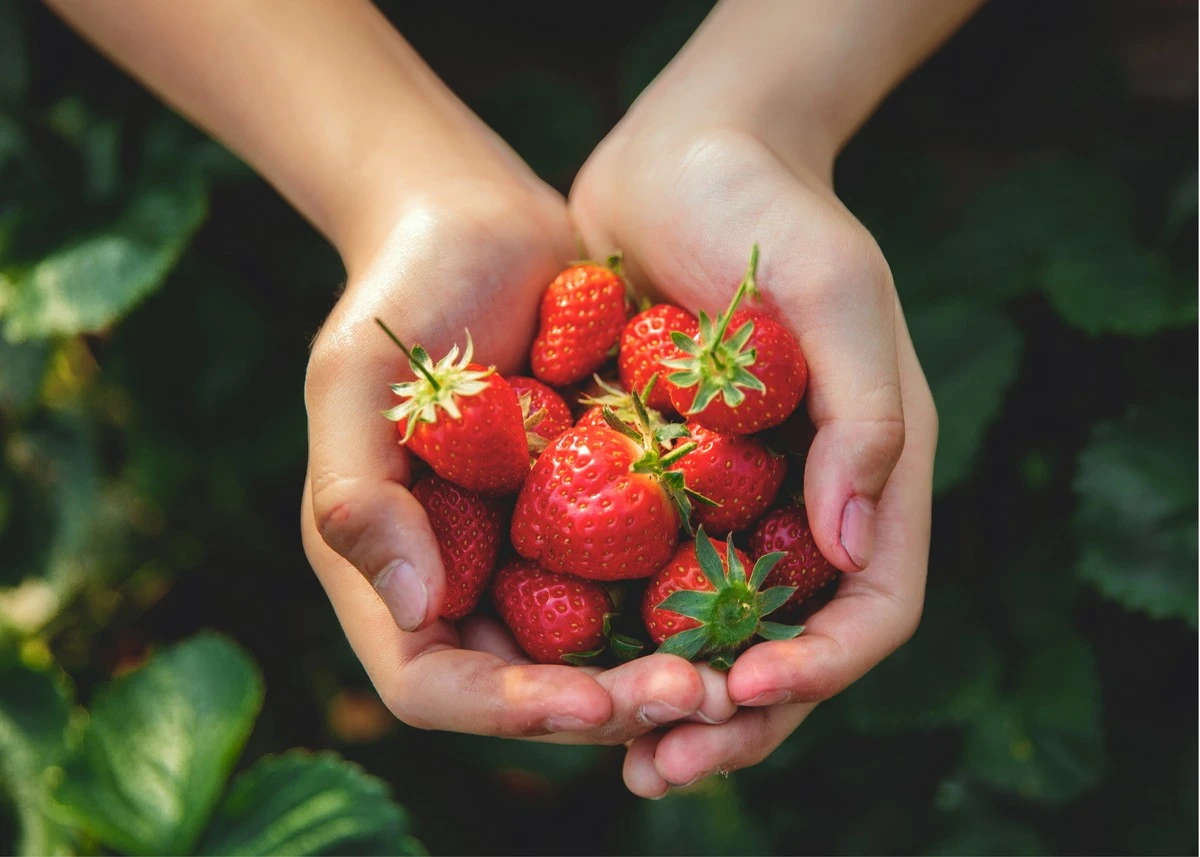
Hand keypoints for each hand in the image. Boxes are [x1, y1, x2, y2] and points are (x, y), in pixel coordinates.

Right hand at [300, 172, 730, 744]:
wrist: (480, 224)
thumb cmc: (402, 291)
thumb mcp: (357, 380)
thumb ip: (358, 493)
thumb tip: (412, 610)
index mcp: (389, 565)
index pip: (432, 682)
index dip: (508, 708)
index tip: (594, 702)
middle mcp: (460, 576)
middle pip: (527, 686)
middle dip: (608, 704)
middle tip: (697, 695)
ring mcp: (527, 550)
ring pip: (592, 651)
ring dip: (657, 671)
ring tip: (732, 670)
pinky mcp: (589, 514)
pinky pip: (635, 580)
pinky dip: (682, 604)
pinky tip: (748, 600)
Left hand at [570, 111, 936, 793]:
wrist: (681, 154)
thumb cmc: (767, 209)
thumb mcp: (837, 291)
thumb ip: (865, 416)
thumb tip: (852, 548)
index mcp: (870, 471)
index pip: (870, 607)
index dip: (819, 666)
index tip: (743, 685)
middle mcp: (806, 503)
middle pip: (790, 646)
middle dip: (735, 715)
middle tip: (661, 764)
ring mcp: (733, 499)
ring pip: (714, 632)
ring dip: (672, 699)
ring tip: (615, 749)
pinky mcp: (662, 482)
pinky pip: (644, 578)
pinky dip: (616, 631)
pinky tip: (561, 664)